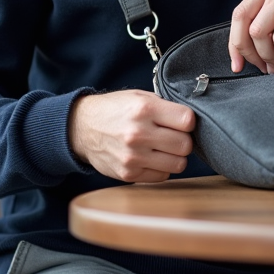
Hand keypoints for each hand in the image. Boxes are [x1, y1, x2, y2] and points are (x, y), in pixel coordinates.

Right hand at [69, 90, 194, 182]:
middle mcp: (139, 133)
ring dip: (174, 156)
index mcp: (144, 109)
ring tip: (163, 148)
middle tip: (173, 136)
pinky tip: (151, 157)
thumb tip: (191, 122)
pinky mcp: (129, 174)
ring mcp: (133, 156)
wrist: (82, 128)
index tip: (181, 121)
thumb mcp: (139, 96)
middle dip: (183, 140)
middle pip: (185, 145)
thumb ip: (165, 107)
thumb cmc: (115, 110)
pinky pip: (162, 176)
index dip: (188, 121)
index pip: (187, 120)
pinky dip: (161, 168)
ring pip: (178, 164)